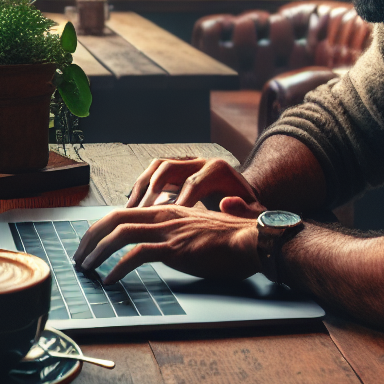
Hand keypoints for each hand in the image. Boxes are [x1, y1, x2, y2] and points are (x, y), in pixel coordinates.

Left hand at [72, 205, 259, 283]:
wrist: (251, 240)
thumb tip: (167, 239)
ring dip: (98, 251)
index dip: (102, 227)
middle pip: (115, 219)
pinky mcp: (175, 249)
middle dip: (91, 237)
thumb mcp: (197, 229)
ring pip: (121, 234)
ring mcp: (169, 231)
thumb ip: (180, 230)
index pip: (124, 213)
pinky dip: (118, 267)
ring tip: (87, 267)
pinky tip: (110, 279)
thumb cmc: (230, 239)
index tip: (89, 243)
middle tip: (78, 256)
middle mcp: (164, 216)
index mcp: (167, 211)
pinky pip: (138, 255)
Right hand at [126, 156, 263, 211]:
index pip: (193, 182)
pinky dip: (142, 187)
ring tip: (130, 210)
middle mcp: (200, 161)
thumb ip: (244, 210)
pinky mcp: (177, 168)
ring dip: (141, 187)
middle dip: (152, 192)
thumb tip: (226, 204)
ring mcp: (187, 162)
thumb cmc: (247, 208)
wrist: (244, 195)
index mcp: (218, 170)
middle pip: (169, 168)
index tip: (168, 222)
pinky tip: (133, 206)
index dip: (179, 202)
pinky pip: (154, 172)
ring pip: (157, 166)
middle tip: (140, 215)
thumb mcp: (253, 211)